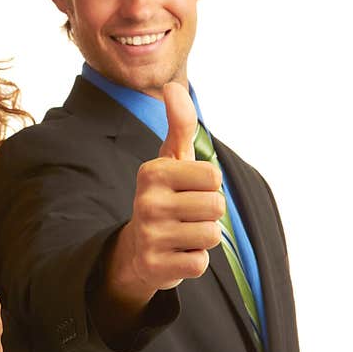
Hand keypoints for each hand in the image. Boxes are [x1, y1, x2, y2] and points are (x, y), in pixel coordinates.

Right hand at [113, 82, 224, 298]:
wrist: (136, 250)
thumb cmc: (164, 197)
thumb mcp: (171, 160)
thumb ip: (180, 124)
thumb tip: (172, 86)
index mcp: (152, 173)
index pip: (213, 176)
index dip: (209, 186)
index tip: (187, 190)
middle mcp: (146, 201)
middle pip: (216, 207)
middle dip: (208, 214)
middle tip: (186, 216)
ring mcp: (149, 235)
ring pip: (211, 235)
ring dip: (203, 238)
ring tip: (181, 234)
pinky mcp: (155, 265)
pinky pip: (200, 263)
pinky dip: (194, 261)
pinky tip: (176, 254)